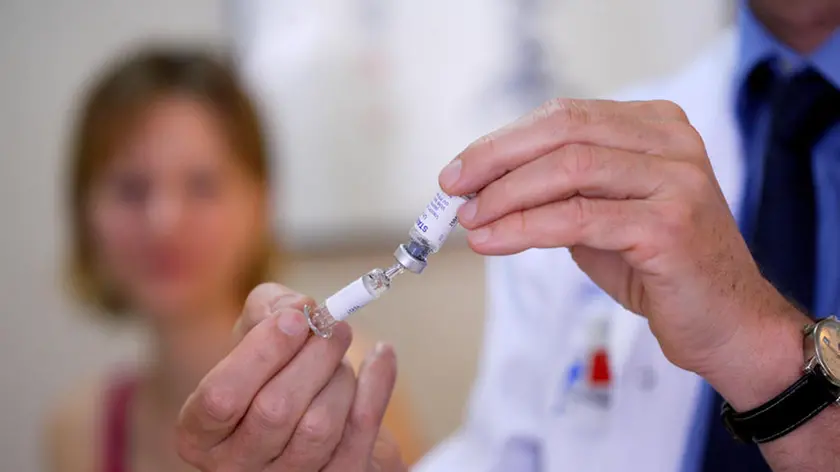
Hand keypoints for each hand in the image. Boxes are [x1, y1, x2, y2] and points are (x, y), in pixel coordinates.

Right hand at [176, 283, 402, 470]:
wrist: (311, 418)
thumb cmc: (272, 373)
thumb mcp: (253, 337)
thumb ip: (266, 310)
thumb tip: (299, 308)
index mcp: (202, 433)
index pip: (221, 397)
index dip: (261, 352)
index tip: (295, 318)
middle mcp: (237, 466)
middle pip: (276, 411)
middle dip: (314, 357)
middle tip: (334, 326)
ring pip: (319, 427)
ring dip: (340, 376)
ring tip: (341, 352)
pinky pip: (360, 434)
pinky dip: (376, 386)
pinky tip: (380, 357)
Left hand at [439, 98, 797, 380]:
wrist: (727, 323)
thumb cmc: (660, 269)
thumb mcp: (603, 218)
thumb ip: (559, 193)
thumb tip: (484, 189)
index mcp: (656, 127)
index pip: (565, 117)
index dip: (504, 140)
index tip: (461, 169)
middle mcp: (672, 143)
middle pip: (563, 131)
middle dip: (496, 158)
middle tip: (453, 186)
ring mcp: (676, 180)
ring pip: (567, 169)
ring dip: (505, 195)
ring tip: (469, 220)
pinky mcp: (669, 226)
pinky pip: (577, 218)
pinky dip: (523, 228)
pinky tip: (492, 240)